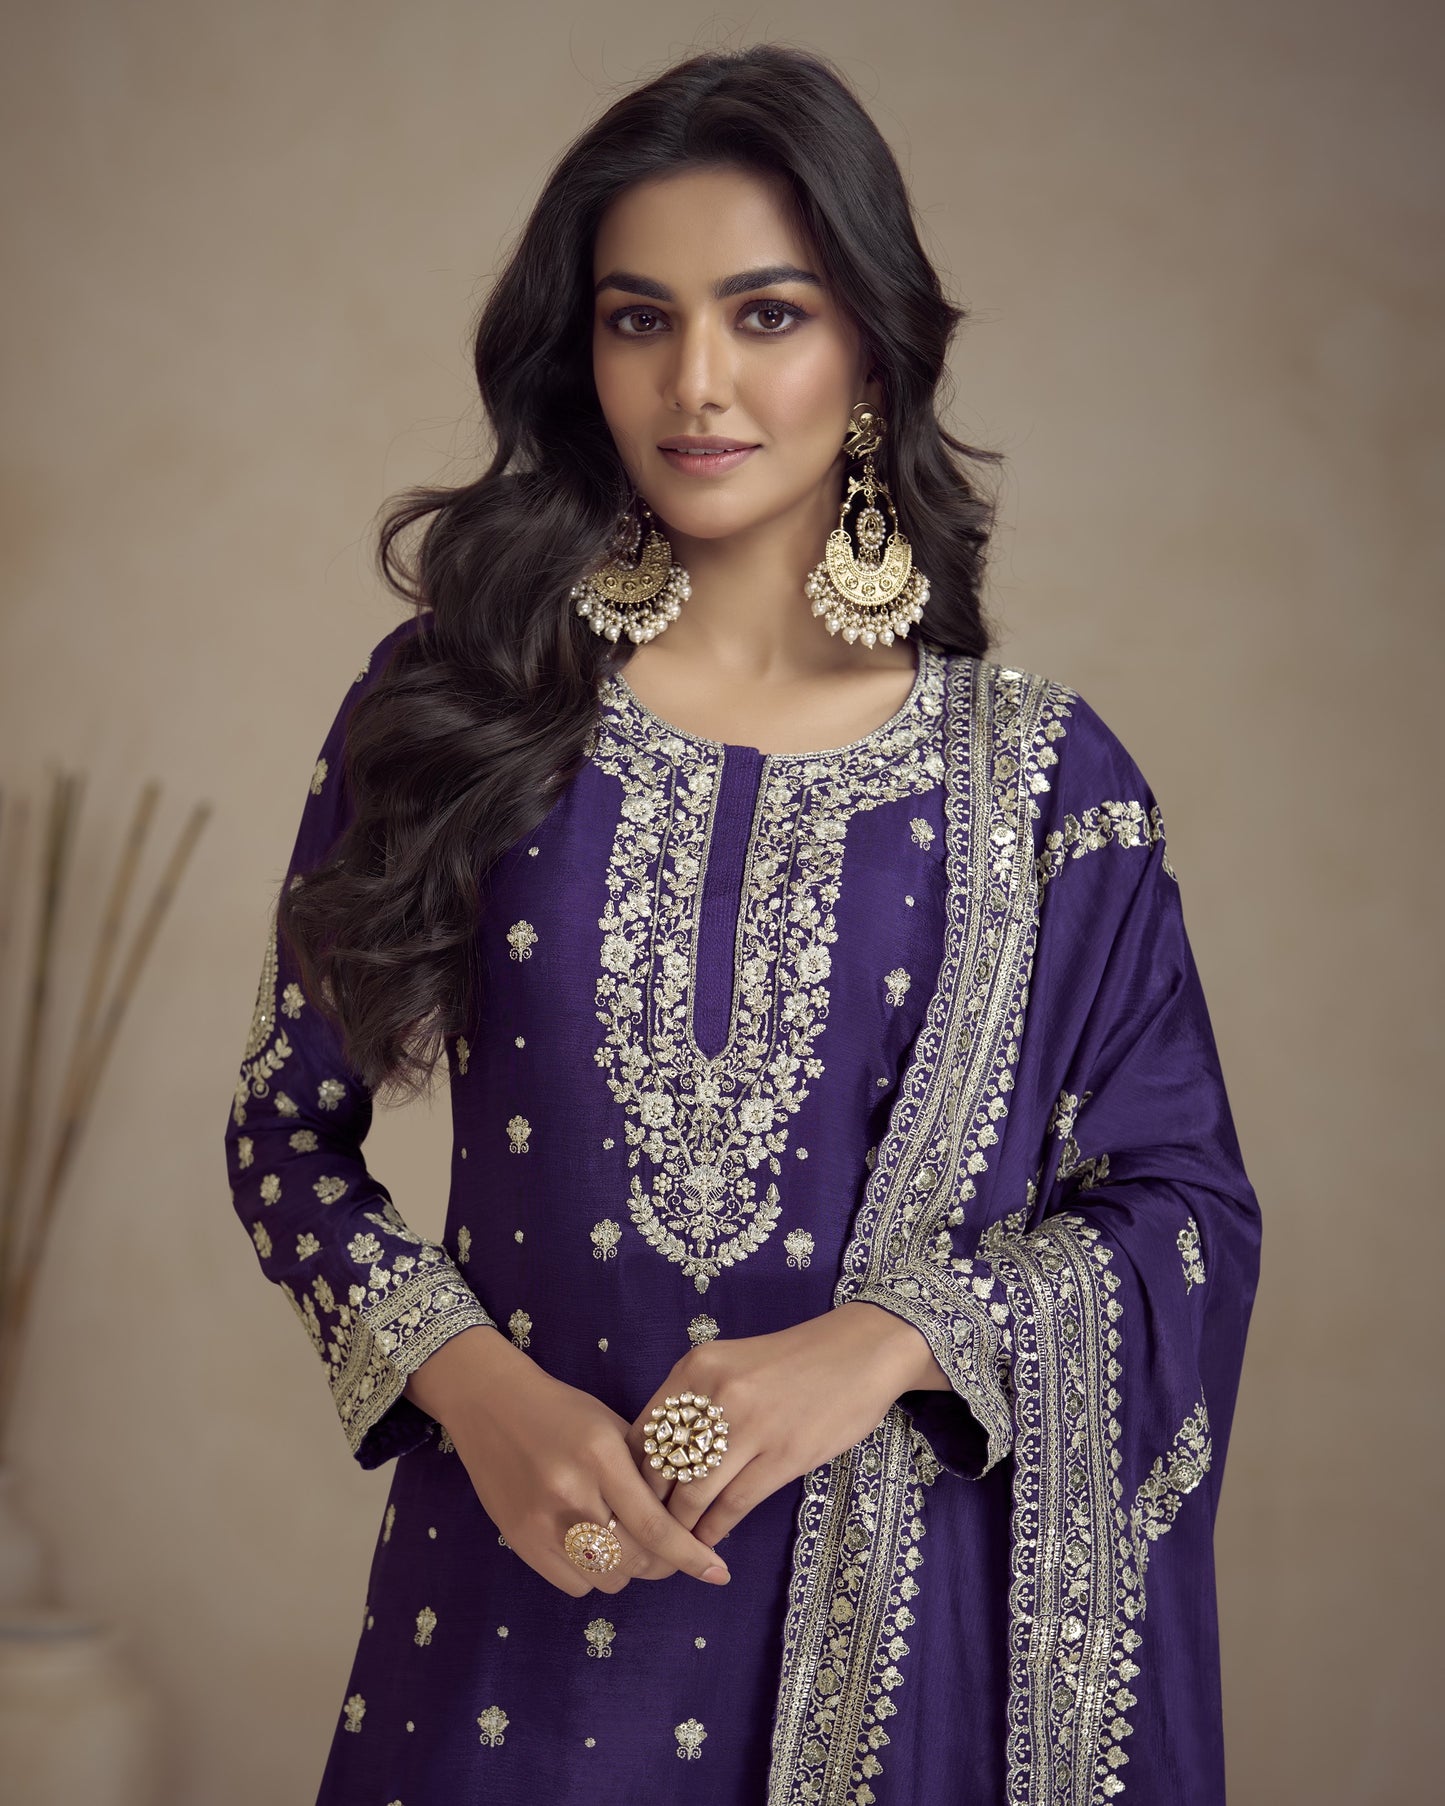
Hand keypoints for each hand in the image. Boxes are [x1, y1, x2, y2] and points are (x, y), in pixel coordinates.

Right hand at [404, 1326, 732, 1596]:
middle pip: (635, 1560)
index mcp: (600, 1454)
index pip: (655, 1524)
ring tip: (626, 1541)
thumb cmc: (561, 1410)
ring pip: (608, 1579)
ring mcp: (540, 1521)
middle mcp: (570, 1491)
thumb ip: (645, 1471)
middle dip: (662, 1563)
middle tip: (670, 1551)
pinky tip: (593, 1545)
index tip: (718, 1573)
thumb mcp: (611, 1426)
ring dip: (628, 1569)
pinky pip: (575, 1585)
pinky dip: (594, 1574)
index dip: (690, 1555)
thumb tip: (688, 1518)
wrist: (489, 1403)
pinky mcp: (520, 1540)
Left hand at [624, 1302, 943, 1548]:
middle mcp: (714, 1394)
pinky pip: (732, 1505)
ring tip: (672, 1553)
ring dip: (678, 1532)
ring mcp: (749, 1426)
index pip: (642, 1436)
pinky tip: (708, 1544)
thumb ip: (693, 1404)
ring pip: (692, 1495)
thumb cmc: (793, 1362)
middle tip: (641, 1542)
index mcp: (694, 1369)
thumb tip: (656, 1463)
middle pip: (661, 1470)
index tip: (627, 1507)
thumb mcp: (730, 1365)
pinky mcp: (783, 1455)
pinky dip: (714, 1531)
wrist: (861, 1351)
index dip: (628, 1479)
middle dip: (646, 1513)